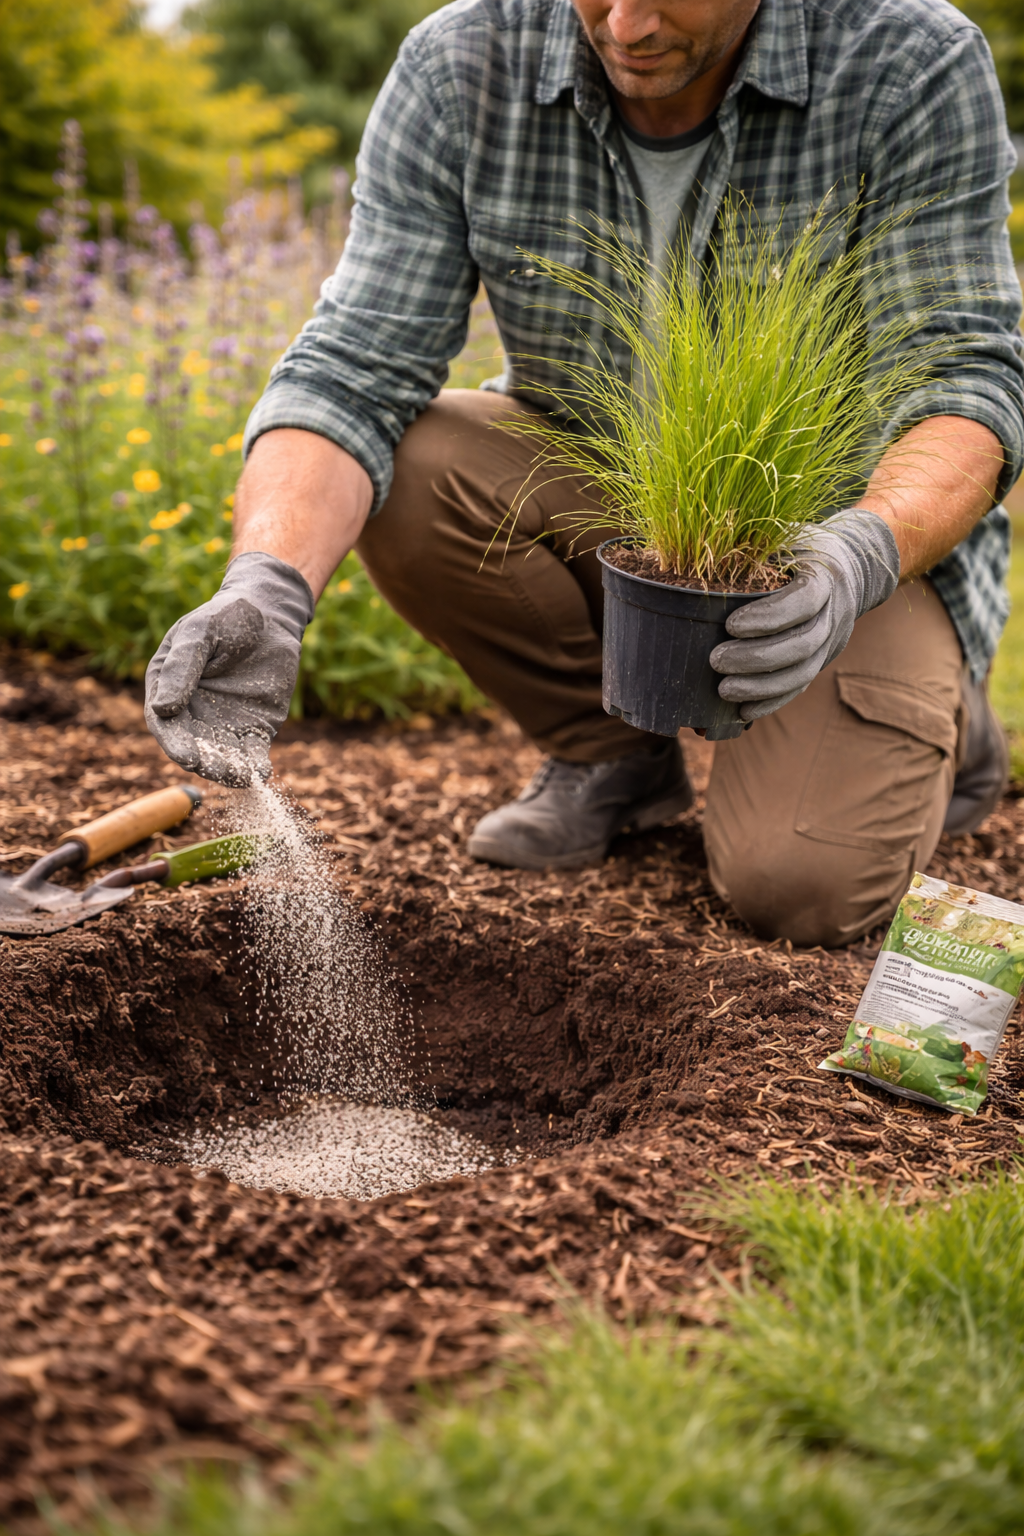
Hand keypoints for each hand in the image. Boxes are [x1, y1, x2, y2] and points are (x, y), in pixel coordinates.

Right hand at [145, 552, 314, 784]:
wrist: (269, 615)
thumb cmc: (226, 618)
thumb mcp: (199, 634)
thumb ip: (181, 668)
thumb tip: (162, 708)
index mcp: (168, 690)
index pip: (165, 724)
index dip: (175, 743)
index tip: (187, 756)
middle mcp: (192, 713)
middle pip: (194, 746)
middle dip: (205, 762)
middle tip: (218, 770)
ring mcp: (223, 724)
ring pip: (222, 755)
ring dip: (230, 769)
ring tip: (240, 776)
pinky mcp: (254, 729)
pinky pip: (252, 753)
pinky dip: (256, 765)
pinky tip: (262, 772)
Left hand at [709, 509, 899, 720]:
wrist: (852, 564)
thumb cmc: (800, 548)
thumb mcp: (782, 537)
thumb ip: (752, 552)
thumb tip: (693, 560)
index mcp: (825, 575)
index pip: (805, 600)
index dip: (769, 616)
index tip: (730, 625)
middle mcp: (835, 612)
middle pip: (803, 644)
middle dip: (757, 658)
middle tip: (716, 661)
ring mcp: (832, 640)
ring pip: (803, 672)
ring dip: (762, 687)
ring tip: (724, 690)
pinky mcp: (822, 659)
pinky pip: (800, 686)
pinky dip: (772, 701)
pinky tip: (743, 712)